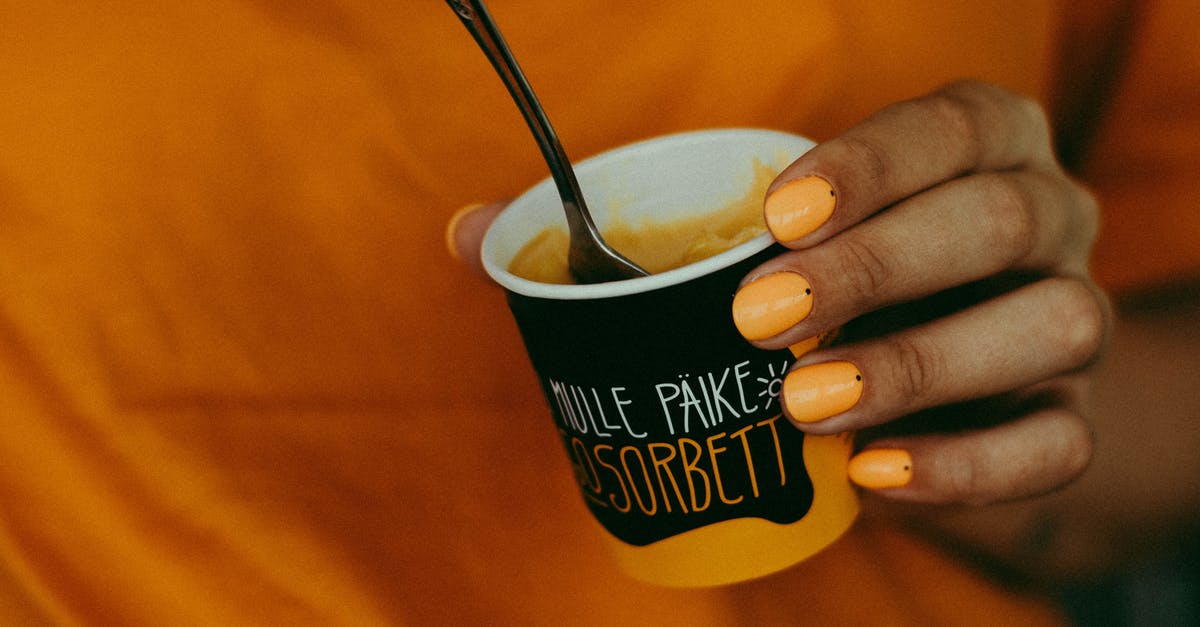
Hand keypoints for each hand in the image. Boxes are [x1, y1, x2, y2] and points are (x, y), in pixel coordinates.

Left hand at [448, 80, 1108, 509]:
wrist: (930, 370)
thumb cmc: (822, 278)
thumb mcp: (748, 238)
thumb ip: (615, 237)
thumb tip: (472, 236)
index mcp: (976, 147)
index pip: (956, 124)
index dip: (876, 161)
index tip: (772, 215)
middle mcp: (1044, 218)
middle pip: (1002, 219)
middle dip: (879, 268)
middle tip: (760, 322)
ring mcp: (1063, 319)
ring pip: (1052, 323)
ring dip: (925, 365)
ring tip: (804, 406)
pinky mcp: (1066, 417)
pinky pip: (1057, 441)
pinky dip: (973, 464)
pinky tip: (874, 478)